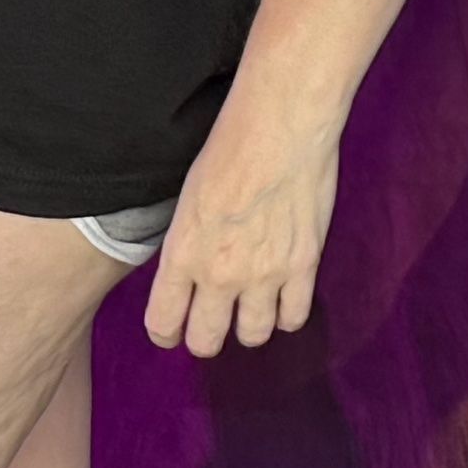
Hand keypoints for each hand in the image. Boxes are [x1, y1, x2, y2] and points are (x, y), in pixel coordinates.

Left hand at [138, 77, 342, 353]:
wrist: (280, 127)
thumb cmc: (230, 148)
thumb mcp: (188, 200)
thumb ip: (187, 245)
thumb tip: (190, 272)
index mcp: (182, 254)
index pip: (164, 323)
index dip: (166, 333)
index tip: (172, 330)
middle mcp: (220, 273)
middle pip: (207, 341)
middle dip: (205, 337)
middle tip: (212, 323)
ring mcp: (264, 274)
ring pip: (253, 336)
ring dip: (249, 326)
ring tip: (251, 310)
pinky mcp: (303, 266)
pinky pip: (294, 317)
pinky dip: (287, 314)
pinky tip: (283, 299)